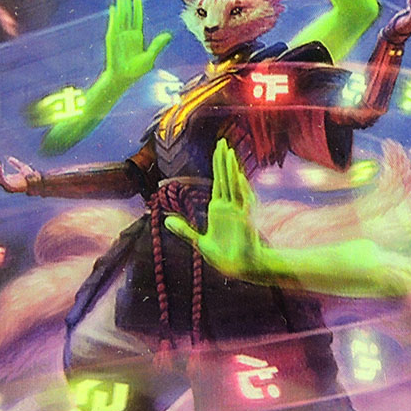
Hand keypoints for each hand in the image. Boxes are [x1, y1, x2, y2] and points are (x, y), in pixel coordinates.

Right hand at [0, 155, 35, 193]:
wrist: (36, 181)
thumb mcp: (21, 167)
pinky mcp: (10, 187)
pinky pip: (2, 179)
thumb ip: (15, 163)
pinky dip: (0, 172)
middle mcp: (6, 183)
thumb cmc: (30, 175)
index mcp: (7, 179)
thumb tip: (9, 158)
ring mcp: (8, 186)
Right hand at [103, 0, 171, 88]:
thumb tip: (169, 35)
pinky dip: (113, 16)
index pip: (137, 18)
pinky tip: (113, 8)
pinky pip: (113, 25)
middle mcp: (127, 34)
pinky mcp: (113, 39)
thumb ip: (158, 45)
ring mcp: (119, 35)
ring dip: (120, 5)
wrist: (124, 78)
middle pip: (127, 14)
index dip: (137, 8)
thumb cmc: (136, 71)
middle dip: (126, 2)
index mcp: (137, 36)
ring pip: (121, 16)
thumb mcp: (150, 57)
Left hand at [165, 140, 270, 283]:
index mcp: (218, 209)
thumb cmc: (224, 257)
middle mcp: (229, 207)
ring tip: (229, 153)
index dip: (218, 165)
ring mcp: (238, 212)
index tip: (219, 149)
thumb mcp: (198, 242)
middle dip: (224, 161)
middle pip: (226, 179)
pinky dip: (239, 189)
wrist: (240, 269)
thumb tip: (166, 219)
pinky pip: (242, 202)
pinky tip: (236, 177)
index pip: (218, 182)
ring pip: (233, 186)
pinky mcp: (244, 221)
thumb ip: (183, 230)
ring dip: (231, 170)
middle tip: (222, 141)